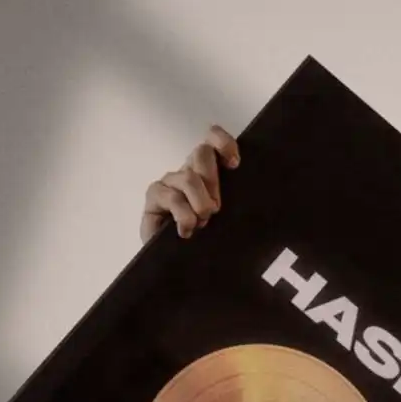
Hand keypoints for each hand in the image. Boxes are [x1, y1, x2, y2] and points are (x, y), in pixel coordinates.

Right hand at [141, 124, 240, 241]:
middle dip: (213, 182)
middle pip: (201, 153)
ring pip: (189, 178)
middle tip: (216, 209)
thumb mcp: (227, 216)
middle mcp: (188, 170)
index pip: (212, 140)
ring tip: (203, 223)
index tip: (235, 164)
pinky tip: (187, 231)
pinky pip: (173, 198)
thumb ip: (234, 199)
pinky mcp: (154, 195)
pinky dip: (185, 217)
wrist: (181, 261)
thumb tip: (245, 183)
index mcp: (208, 170)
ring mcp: (170, 182)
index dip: (223, 143)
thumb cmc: (208, 237)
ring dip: (200, 203)